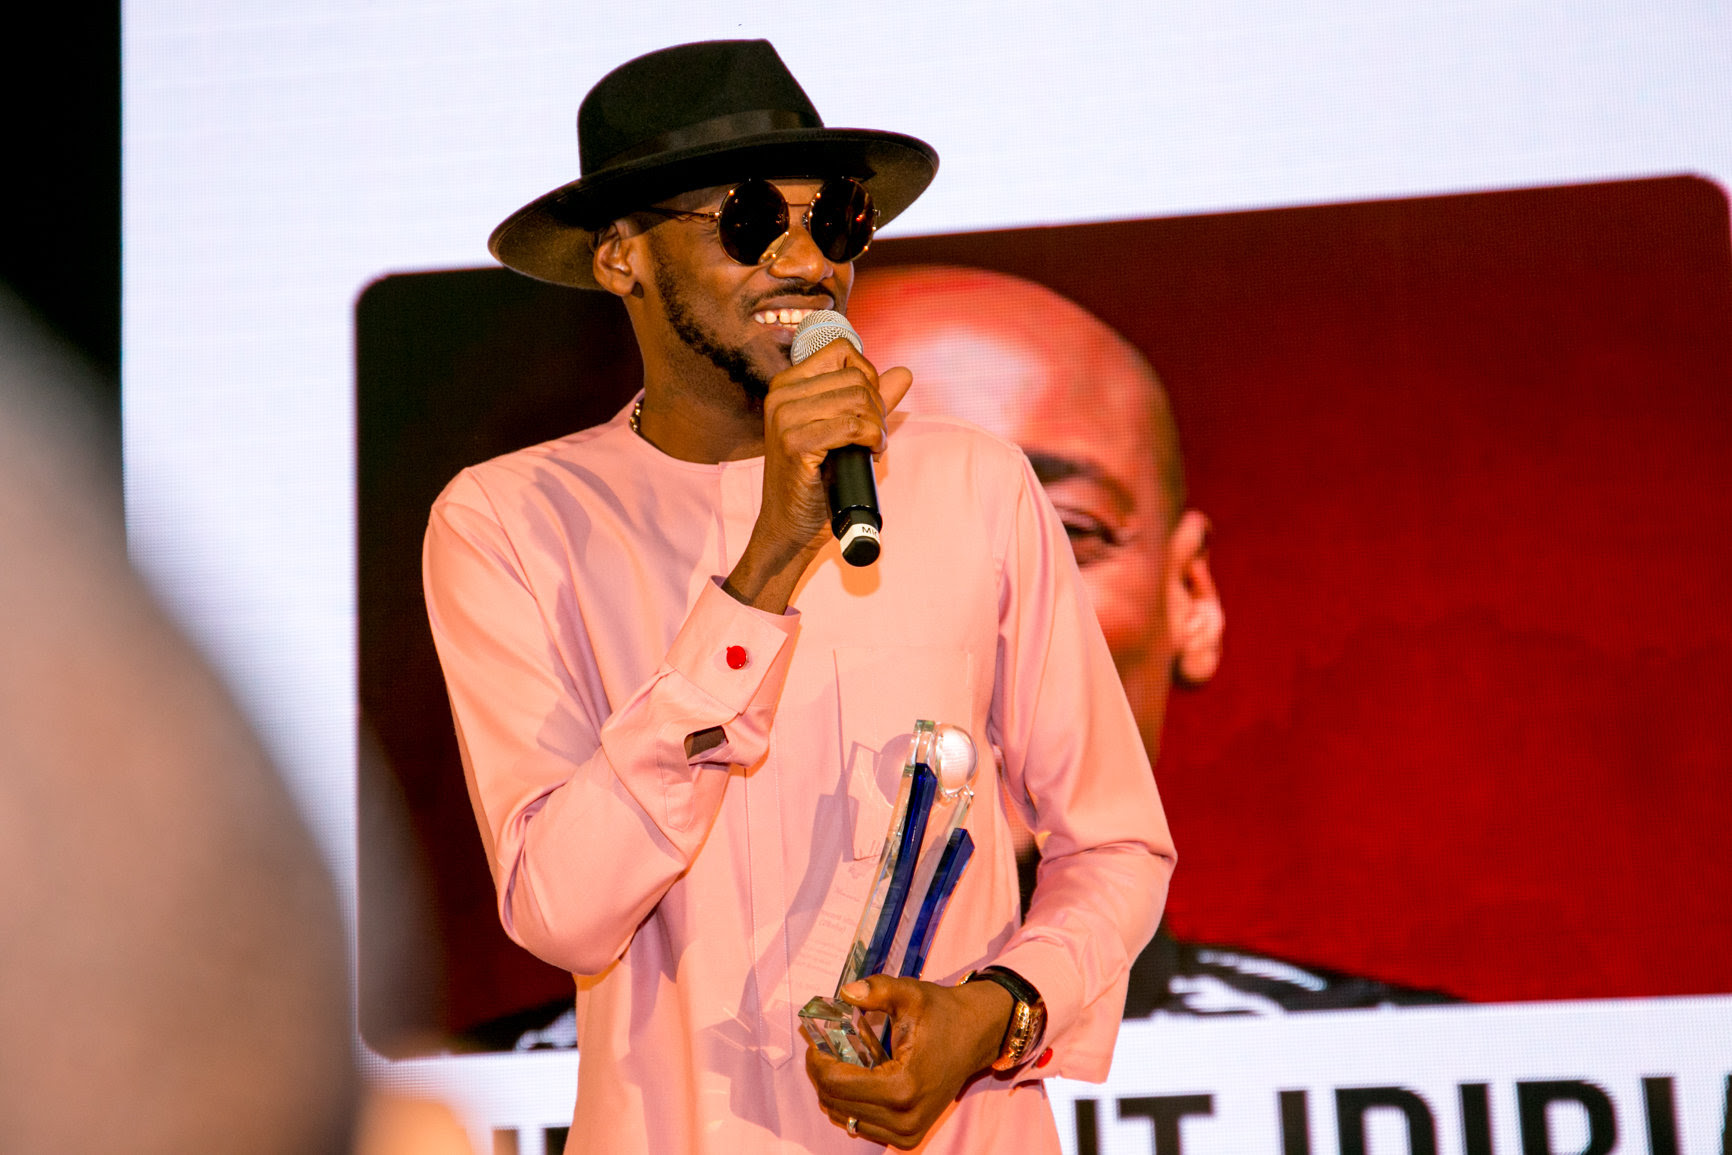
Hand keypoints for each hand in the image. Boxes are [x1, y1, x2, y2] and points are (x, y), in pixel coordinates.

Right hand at [725, 341, 913, 610]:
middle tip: (871, 437)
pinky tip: (868, 454)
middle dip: (876, 408)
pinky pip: (853, 426)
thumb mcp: (844, 431)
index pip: (842, 352)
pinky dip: (871, 439)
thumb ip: (872, 399)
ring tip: (870, 447)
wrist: (791, 524)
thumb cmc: (818, 478)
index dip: (867, 378)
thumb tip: (904, 372)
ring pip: (858, 400)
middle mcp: (780, 395)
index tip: (865, 410)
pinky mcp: (794, 443)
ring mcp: (784, 418)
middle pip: (856, 378)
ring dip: (876, 427)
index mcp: (787, 384)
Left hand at [805, 975, 1012, 1148]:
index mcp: (902, 1087)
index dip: (817, 1061)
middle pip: (835, 1103)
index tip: (816, 1040)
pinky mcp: (908, 1138)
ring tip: (837, 1061)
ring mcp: (907, 1133)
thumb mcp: (911, 993)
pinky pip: (861, 1126)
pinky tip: (855, 1078)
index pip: (836, 1084)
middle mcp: (904, 1118)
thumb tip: (845, 992)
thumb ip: (878, 990)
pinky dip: (850, 1104)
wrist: (976, 1036)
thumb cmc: (943, 1014)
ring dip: (834, 1090)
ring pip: (845, 1118)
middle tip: (822, 1048)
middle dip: (822, 1073)